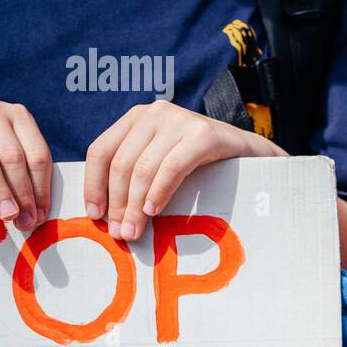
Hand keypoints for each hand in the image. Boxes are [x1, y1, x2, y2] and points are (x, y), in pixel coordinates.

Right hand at [0, 97, 50, 227]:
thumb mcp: (7, 148)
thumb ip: (23, 171)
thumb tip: (36, 214)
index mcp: (18, 115)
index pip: (38, 154)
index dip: (41, 188)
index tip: (38, 216)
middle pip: (12, 156)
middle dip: (21, 192)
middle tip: (22, 221)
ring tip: (3, 213)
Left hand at [84, 101, 283, 240]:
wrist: (253, 156)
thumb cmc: (203, 165)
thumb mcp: (162, 161)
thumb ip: (136, 172)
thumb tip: (105, 213)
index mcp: (137, 117)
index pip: (101, 150)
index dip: (93, 185)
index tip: (95, 215)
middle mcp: (155, 112)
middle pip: (121, 163)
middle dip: (117, 203)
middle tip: (120, 233)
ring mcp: (180, 119)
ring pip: (143, 168)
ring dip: (135, 205)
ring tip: (135, 231)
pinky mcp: (204, 134)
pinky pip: (172, 167)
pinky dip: (159, 192)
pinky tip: (154, 211)